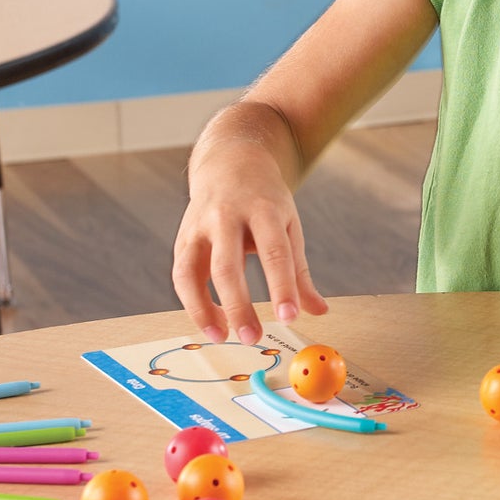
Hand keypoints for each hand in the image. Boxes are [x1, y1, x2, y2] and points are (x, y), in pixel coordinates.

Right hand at [173, 137, 327, 344]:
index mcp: (264, 209)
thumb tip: (318, 311)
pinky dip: (193, 303)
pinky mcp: (183, 237)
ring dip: (203, 309)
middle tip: (252, 337)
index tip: (288, 317)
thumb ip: (299, 272)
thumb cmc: (266, 201)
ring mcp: (200, 226)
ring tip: (221, 337)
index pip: (274, 252)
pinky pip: (181, 275)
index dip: (281, 287)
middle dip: (238, 305)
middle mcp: (227, 215)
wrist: (230, 163)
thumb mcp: (289, 225)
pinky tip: (211, 322)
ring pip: (192, 271)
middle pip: (228, 265)